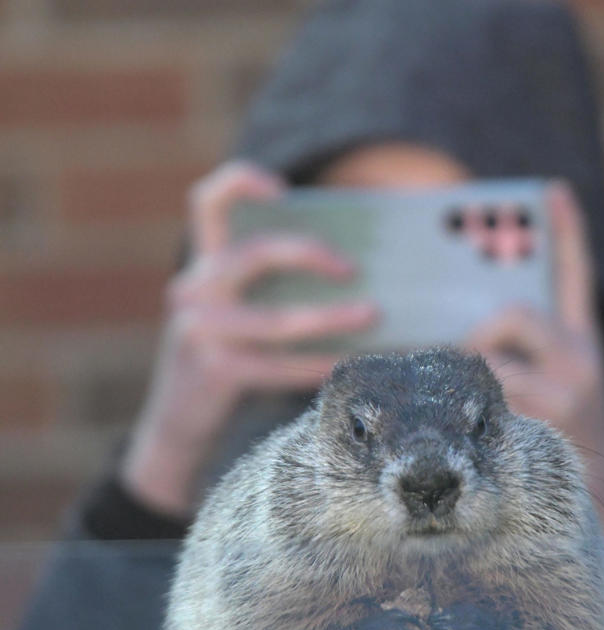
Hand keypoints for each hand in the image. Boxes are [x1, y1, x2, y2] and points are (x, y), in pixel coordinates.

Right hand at [121, 161, 376, 515]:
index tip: (284, 192)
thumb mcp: (240, 311)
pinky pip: (278, 366)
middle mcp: (194, 289)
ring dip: (331, 317)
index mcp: (205, 265)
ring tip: (372, 314)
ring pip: (275, 318)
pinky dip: (317, 365)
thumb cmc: (229, 356)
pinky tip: (347, 363)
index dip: (240, 183)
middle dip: (310, 253)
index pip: (208, 203)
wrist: (179, 420)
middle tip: (353, 269)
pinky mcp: (213, 371)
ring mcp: (199, 331)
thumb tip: (354, 276)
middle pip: (254, 252)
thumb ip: (272, 287)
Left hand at [467, 183, 603, 548]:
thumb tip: (468, 336)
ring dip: (459, 382)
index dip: (565, 231)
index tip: (551, 191)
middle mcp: (580, 362)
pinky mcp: (541, 430)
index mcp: (584, 344)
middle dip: (475, 337)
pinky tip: (448, 429)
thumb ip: (534, 354)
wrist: (600, 499)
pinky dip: (458, 414)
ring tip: (446, 401)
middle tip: (460, 359)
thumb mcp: (569, 385)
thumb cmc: (569, 433)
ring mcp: (563, 397)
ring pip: (489, 367)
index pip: (577, 275)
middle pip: (511, 316)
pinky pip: (483, 408)